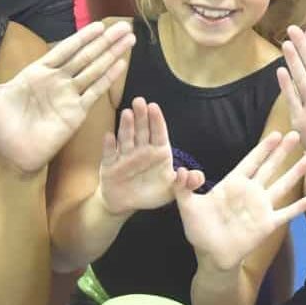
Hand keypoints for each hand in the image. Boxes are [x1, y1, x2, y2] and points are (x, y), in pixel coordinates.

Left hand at [0, 20, 135, 172]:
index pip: (64, 50)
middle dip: (104, 41)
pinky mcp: (75, 114)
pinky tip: (120, 66)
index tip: (99, 24)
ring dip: (111, 55)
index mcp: (37, 73)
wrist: (8, 156)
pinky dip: (107, 79)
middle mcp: (57, 82)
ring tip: (129, 40)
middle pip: (85, 56)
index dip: (82, 37)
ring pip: (93, 70)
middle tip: (125, 26)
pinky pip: (93, 93)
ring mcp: (68, 97)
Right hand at [96, 98, 198, 215]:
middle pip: (142, 131)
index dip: (156, 120)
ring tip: (127, 113)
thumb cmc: (151, 193)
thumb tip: (196, 176)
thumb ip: (185, 183)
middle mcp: (141, 150)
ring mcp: (125, 156)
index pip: (159, 133)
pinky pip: (109, 154)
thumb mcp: (171, 190)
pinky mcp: (110, 166)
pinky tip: (109, 136)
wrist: (127, 204)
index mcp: (158, 152)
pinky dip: (109, 145)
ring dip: (126, 126)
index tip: (154, 106)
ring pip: (126, 138)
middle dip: (141, 117)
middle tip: (139, 101)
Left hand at [176, 132, 305, 271]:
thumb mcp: (187, 206)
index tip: (275, 134)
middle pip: (270, 168)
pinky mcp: (267, 225)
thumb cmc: (199, 229)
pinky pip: (285, 214)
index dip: (263, 148)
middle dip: (282, 152)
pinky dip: (298, 208)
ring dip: (294, 173)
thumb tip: (182, 171)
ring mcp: (261, 208)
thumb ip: (184, 188)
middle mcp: (250, 192)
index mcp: (233, 184)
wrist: (211, 256)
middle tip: (296, 134)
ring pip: (281, 186)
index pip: (251, 162)